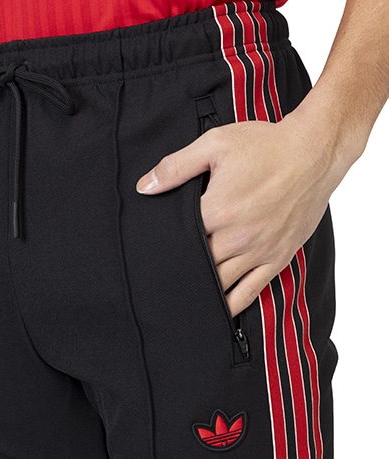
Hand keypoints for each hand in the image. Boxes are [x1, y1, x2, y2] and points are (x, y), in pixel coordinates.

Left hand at [136, 114, 341, 316]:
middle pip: (198, 266)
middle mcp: (236, 237)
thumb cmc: (266, 146)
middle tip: (161, 283)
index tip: (149, 258)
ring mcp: (259, 250)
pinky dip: (234, 304)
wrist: (314, 152)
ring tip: (183, 304)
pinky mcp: (278, 257)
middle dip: (180, 272)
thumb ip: (176, 167)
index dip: (164, 247)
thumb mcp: (214, 145)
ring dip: (202, 292)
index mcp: (216, 211)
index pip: (179, 239)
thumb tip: (145, 186)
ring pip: (222, 283)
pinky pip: (252, 290)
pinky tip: (220, 313)